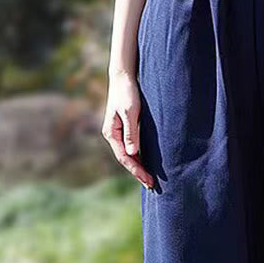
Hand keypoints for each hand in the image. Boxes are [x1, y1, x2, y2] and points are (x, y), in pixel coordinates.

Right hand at [101, 70, 154, 189]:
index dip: (136, 170)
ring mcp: (118, 133)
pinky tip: (147, 164)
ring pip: (128, 155)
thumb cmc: (127, 92)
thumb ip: (131, 133)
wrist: (123, 77)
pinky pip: (131, 148)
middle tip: (152, 185)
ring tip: (150, 179)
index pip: (124, 157)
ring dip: (139, 167)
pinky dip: (139, 157)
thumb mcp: (131, 112)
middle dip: (138, 172)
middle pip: (125, 159)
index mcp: (111, 133)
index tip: (148, 180)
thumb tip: (132, 153)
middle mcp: (112, 135)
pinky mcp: (125, 129)